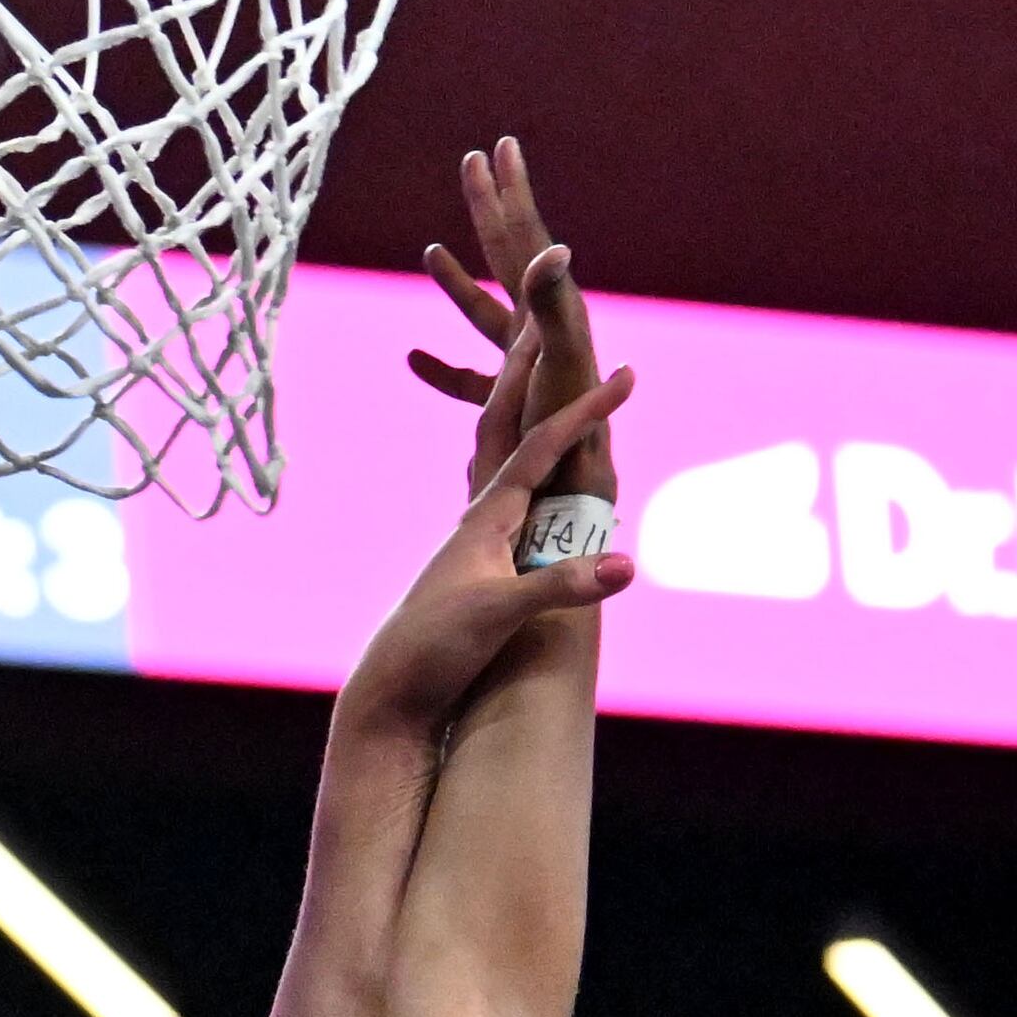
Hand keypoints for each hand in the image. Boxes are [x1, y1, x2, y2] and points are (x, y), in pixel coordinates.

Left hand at [342, 368, 635, 733]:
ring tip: (544, 385)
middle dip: (530, 379)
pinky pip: (511, 503)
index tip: (625, 373)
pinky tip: (534, 482)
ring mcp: (476, 543)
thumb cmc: (437, 647)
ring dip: (529, 420)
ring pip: (507, 464)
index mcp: (487, 516)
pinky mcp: (477, 570)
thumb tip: (626, 566)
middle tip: (546, 325)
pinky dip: (529, 476)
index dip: (586, 409)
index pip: (543, 445)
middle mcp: (479, 519)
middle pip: (508, 431)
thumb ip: (562, 586)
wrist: (391, 690)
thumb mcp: (502, 614)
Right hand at [410, 139, 613, 502]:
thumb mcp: (558, 356)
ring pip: (483, 310)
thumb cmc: (570, 426)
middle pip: (508, 254)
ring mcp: (522, 365)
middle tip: (474, 160)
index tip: (498, 146)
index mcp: (548, 310)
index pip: (524, 236)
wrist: (576, 491)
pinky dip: (441, 366)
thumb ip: (552, 301)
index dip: (510, 191)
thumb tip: (553, 247)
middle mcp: (538, 329)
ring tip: (430, 249)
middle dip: (488, 208)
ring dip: (457, 281)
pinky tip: (413, 359)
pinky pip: (468, 377)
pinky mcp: (508, 403)